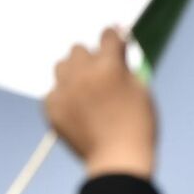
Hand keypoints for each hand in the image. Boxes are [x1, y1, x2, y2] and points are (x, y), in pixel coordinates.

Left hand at [43, 27, 157, 178]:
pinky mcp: (52, 108)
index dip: (114, 38)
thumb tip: (118, 51)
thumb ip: (126, 66)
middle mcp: (83, 74)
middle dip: (91, 57)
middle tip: (101, 72)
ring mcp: (65, 91)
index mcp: (109, 67)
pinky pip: (54, 91)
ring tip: (85, 88)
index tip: (115, 42)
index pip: (107, 35)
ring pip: (62, 66)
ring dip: (74, 72)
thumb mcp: (141, 89)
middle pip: (79, 49)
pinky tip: (78, 108)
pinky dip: (65, 95)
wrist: (117, 159)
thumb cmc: (137, 124)